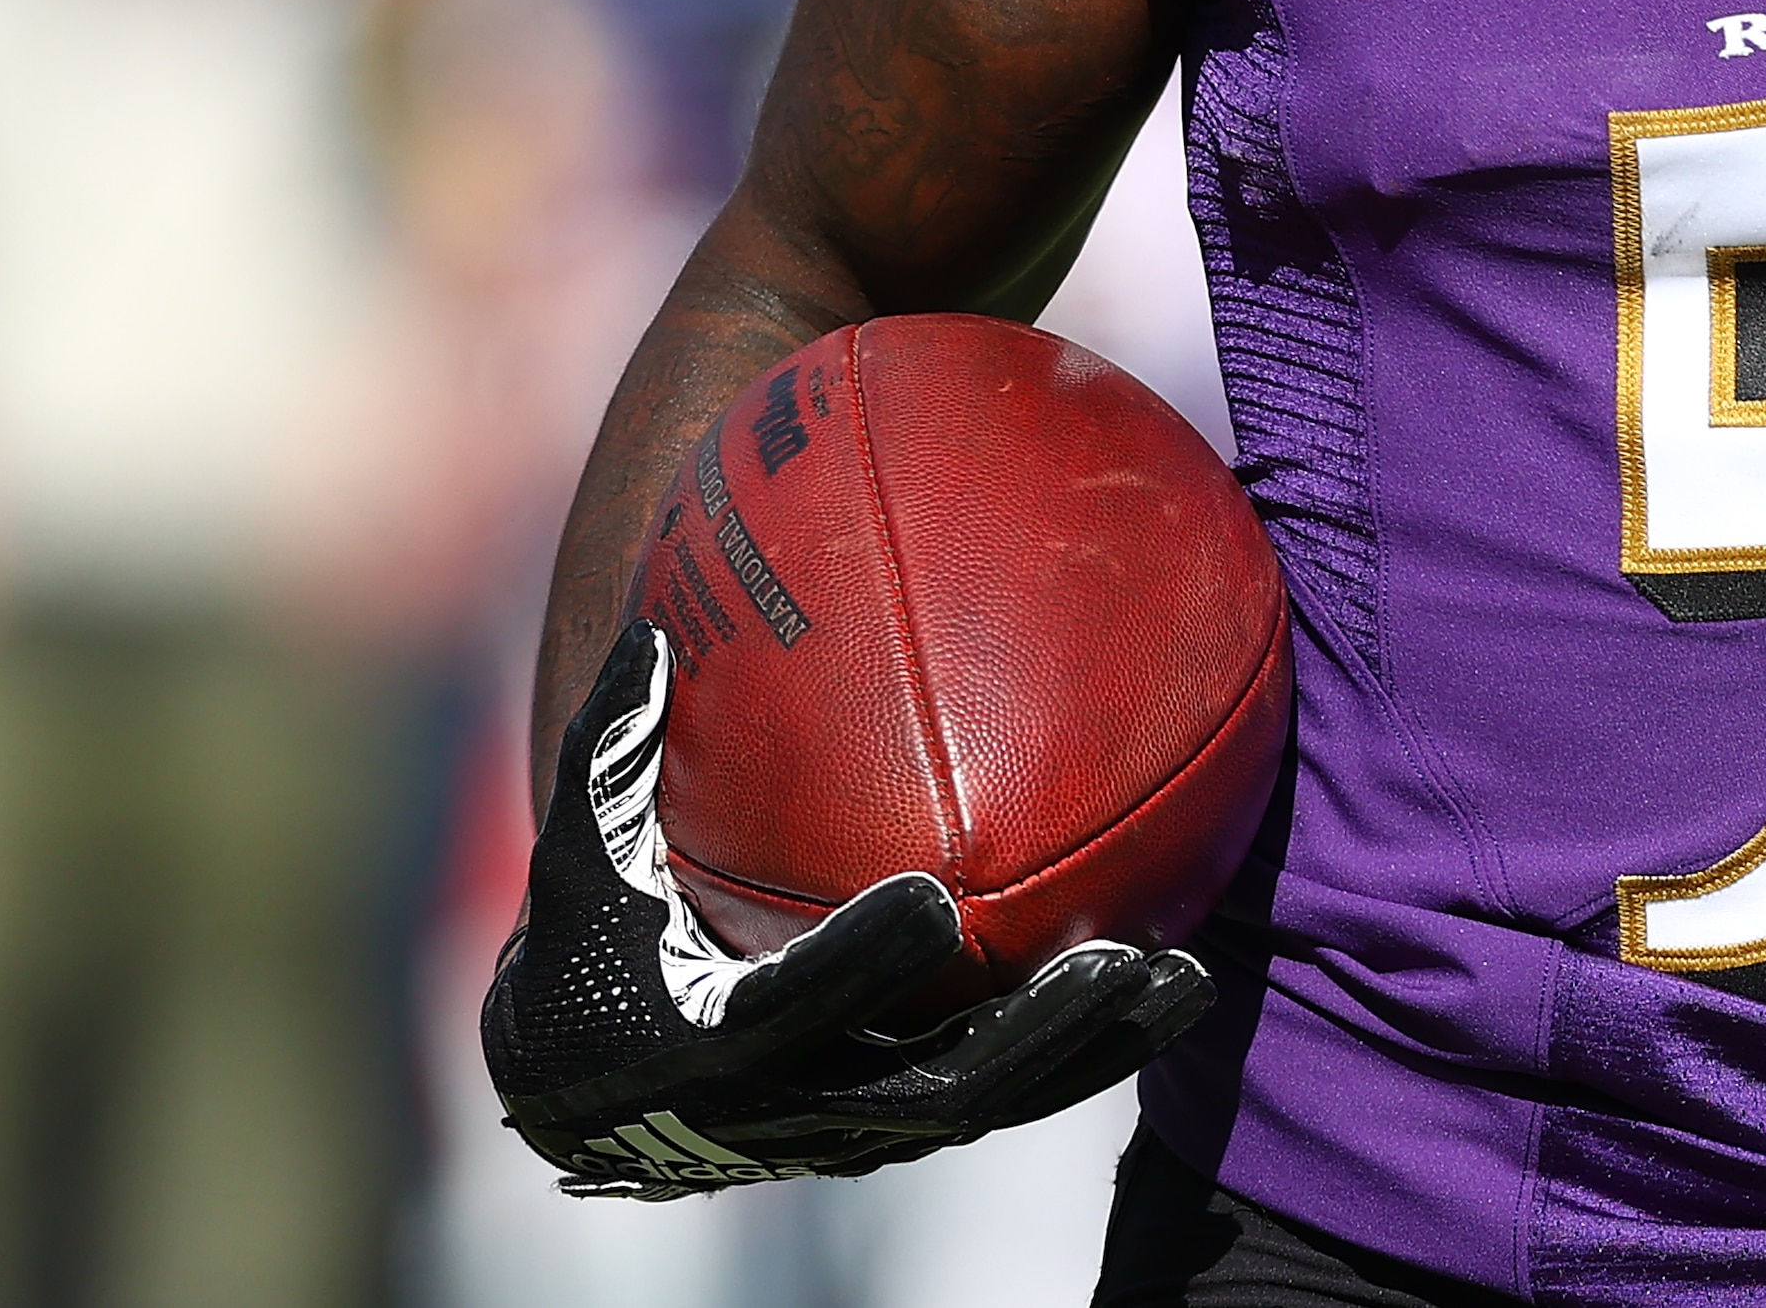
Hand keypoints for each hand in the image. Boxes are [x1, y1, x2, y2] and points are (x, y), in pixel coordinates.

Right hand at [482, 622, 1211, 1195]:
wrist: (590, 1093)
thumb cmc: (590, 946)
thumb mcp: (581, 861)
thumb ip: (610, 757)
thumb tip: (647, 634)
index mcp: (701, 1045)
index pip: (791, 1011)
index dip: (858, 968)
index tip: (931, 903)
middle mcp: (787, 1109)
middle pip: (930, 1089)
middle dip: (1030, 1031)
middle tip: (1113, 961)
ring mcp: (853, 1132)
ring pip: (988, 1105)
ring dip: (1089, 1049)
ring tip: (1184, 977)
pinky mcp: (897, 1131)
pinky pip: (1004, 1097)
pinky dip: (1086, 1052)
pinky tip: (1168, 979)